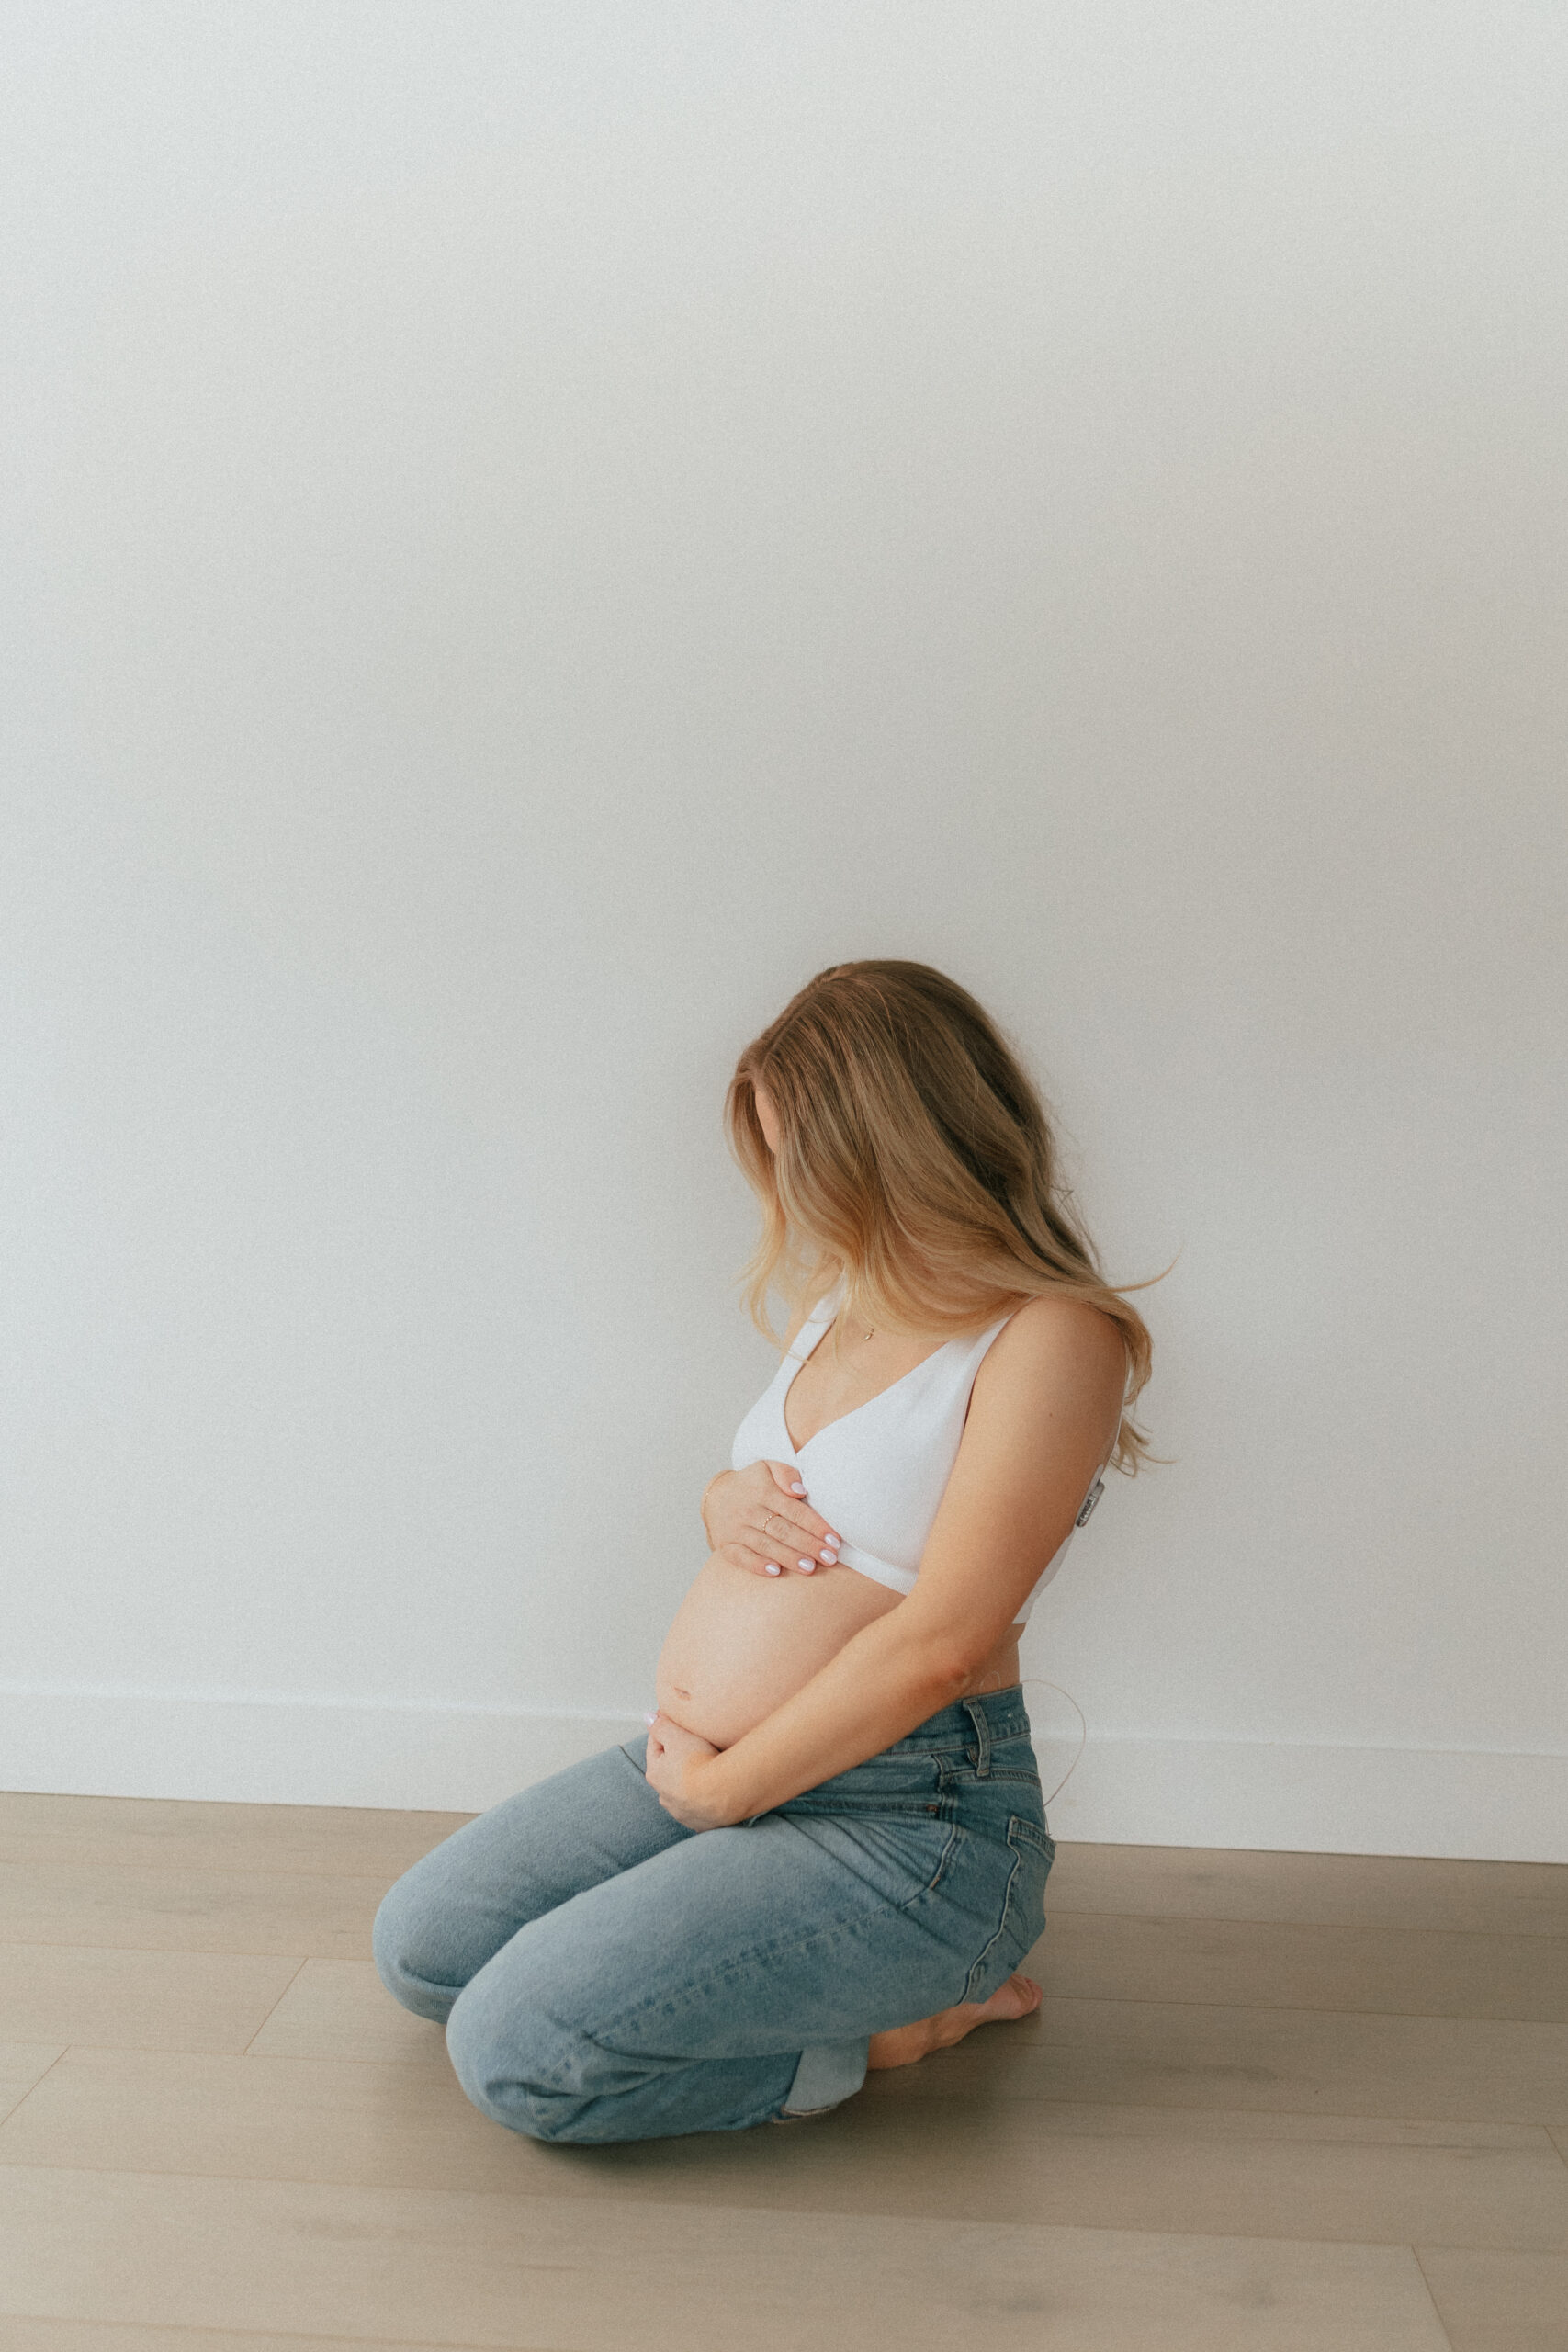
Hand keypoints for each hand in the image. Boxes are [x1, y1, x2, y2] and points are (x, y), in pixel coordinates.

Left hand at [644, 1712, 730, 1829]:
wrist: (722, 1794)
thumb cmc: (698, 1762)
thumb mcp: (678, 1735)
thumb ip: (661, 1725)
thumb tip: (648, 1718)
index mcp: (654, 1774)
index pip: (656, 1744)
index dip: (665, 1729)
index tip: (675, 1720)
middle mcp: (664, 1796)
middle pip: (669, 1769)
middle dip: (678, 1756)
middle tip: (695, 1743)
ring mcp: (682, 1812)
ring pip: (683, 1789)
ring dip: (691, 1778)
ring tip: (708, 1766)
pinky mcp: (700, 1823)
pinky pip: (700, 1805)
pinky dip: (705, 1796)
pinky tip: (715, 1787)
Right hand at [702, 1460, 840, 1577]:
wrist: (715, 1495)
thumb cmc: (752, 1484)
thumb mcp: (768, 1468)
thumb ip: (786, 1474)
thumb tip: (800, 1491)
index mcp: (763, 1492)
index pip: (794, 1511)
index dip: (815, 1526)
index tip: (834, 1540)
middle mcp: (749, 1511)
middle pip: (783, 1530)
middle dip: (808, 1545)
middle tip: (830, 1558)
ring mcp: (736, 1529)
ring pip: (765, 1545)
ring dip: (789, 1558)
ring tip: (810, 1568)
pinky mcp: (725, 1545)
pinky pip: (740, 1557)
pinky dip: (757, 1565)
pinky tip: (775, 1572)